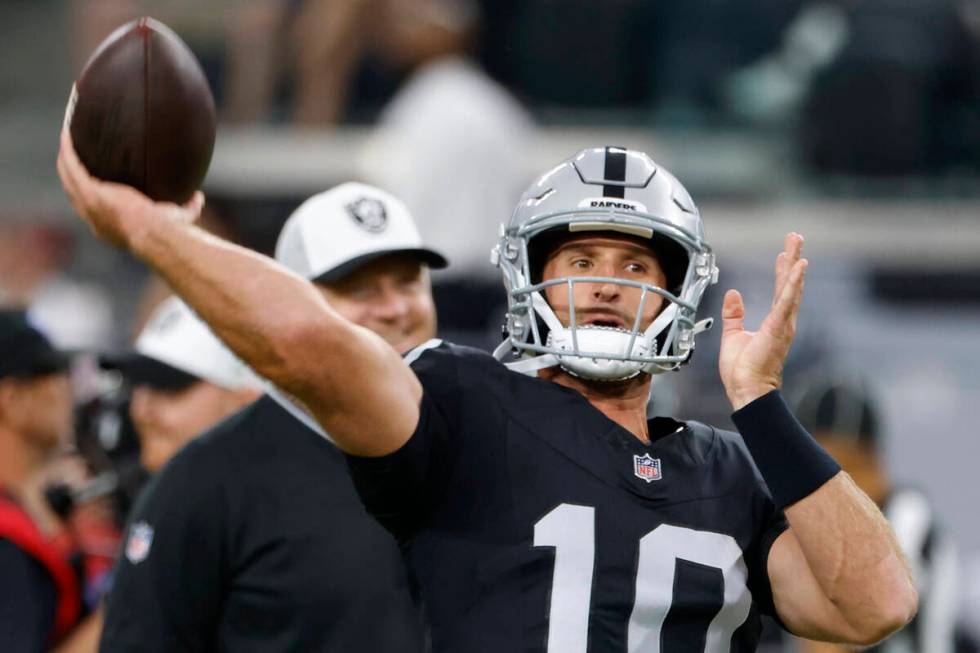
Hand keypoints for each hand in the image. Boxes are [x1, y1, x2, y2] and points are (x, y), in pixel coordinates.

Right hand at [55, 127, 203, 250]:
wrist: (156, 234)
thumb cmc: (169, 231)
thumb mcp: (177, 218)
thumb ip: (187, 208)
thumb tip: (198, 197)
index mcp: (109, 226)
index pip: (93, 209)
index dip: (88, 194)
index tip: (92, 179)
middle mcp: (94, 217)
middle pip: (74, 191)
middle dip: (71, 173)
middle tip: (72, 154)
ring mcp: (89, 205)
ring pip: (68, 177)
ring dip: (65, 158)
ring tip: (67, 138)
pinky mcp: (90, 193)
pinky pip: (72, 166)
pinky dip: (68, 149)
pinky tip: (67, 132)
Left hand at [719, 233, 807, 409]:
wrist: (746, 390)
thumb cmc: (742, 371)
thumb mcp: (733, 335)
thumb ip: (734, 314)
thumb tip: (733, 294)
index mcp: (774, 322)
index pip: (780, 291)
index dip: (782, 271)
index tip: (784, 253)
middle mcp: (783, 321)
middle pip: (789, 284)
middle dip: (793, 259)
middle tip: (796, 237)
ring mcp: (783, 324)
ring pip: (791, 288)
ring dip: (794, 265)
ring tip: (797, 244)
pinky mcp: (778, 328)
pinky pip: (787, 301)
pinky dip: (792, 283)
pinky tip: (798, 267)